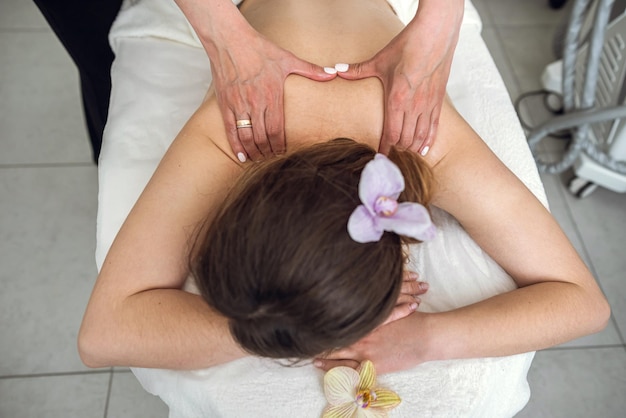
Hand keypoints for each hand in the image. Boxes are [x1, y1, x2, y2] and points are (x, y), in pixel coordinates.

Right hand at [209, 27, 335, 161]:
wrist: (229, 40)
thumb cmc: (258, 48)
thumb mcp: (287, 58)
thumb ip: (310, 70)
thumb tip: (332, 74)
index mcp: (271, 95)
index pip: (276, 129)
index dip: (279, 145)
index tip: (282, 153)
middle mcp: (254, 102)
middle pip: (262, 137)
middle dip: (267, 152)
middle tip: (271, 159)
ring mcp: (238, 104)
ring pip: (246, 137)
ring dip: (253, 152)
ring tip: (258, 159)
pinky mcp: (225, 104)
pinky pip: (230, 130)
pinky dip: (236, 145)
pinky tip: (241, 156)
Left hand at [314, 272, 428, 372]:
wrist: (424, 335)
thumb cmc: (410, 319)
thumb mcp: (390, 307)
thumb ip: (375, 307)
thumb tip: (366, 302)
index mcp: (364, 320)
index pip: (339, 322)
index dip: (326, 324)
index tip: (313, 323)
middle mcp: (361, 334)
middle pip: (335, 339)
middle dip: (320, 341)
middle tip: (307, 342)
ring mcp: (365, 350)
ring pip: (338, 355)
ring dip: (324, 358)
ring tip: (312, 359)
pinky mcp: (373, 365)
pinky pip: (350, 371)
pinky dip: (337, 372)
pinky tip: (329, 373)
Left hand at [336, 4, 461, 155]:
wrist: (435, 35)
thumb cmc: (408, 46)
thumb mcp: (380, 60)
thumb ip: (358, 70)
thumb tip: (337, 70)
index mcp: (396, 99)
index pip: (390, 133)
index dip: (385, 148)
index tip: (379, 157)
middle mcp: (413, 106)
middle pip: (405, 139)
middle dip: (397, 149)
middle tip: (390, 155)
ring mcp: (427, 105)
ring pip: (420, 136)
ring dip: (412, 148)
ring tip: (405, 154)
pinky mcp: (438, 100)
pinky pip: (434, 127)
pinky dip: (429, 140)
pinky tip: (424, 148)